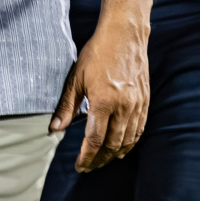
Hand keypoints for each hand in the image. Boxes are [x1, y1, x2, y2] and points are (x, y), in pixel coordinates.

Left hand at [51, 19, 150, 171]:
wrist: (124, 34)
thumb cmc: (97, 52)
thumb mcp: (76, 77)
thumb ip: (67, 106)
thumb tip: (55, 128)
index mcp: (103, 102)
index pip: (94, 140)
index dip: (86, 157)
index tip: (80, 166)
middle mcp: (122, 107)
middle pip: (112, 145)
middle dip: (99, 160)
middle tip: (89, 166)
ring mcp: (136, 105)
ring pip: (127, 140)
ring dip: (114, 154)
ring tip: (103, 160)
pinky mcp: (144, 101)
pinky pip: (139, 129)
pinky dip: (130, 142)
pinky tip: (122, 146)